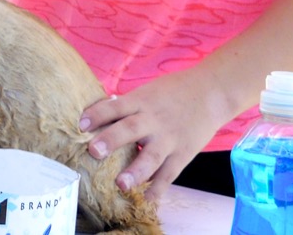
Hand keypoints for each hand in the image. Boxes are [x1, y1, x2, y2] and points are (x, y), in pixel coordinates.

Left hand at [79, 68, 227, 201]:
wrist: (211, 92)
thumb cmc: (173, 91)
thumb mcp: (147, 92)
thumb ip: (126, 106)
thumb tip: (97, 116)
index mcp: (140, 102)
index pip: (115, 106)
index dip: (97, 114)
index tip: (80, 124)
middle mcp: (153, 120)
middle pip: (130, 129)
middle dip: (111, 140)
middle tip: (94, 151)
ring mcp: (169, 138)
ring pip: (151, 156)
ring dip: (135, 171)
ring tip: (120, 184)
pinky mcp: (183, 154)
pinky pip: (169, 174)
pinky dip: (158, 189)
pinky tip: (146, 200)